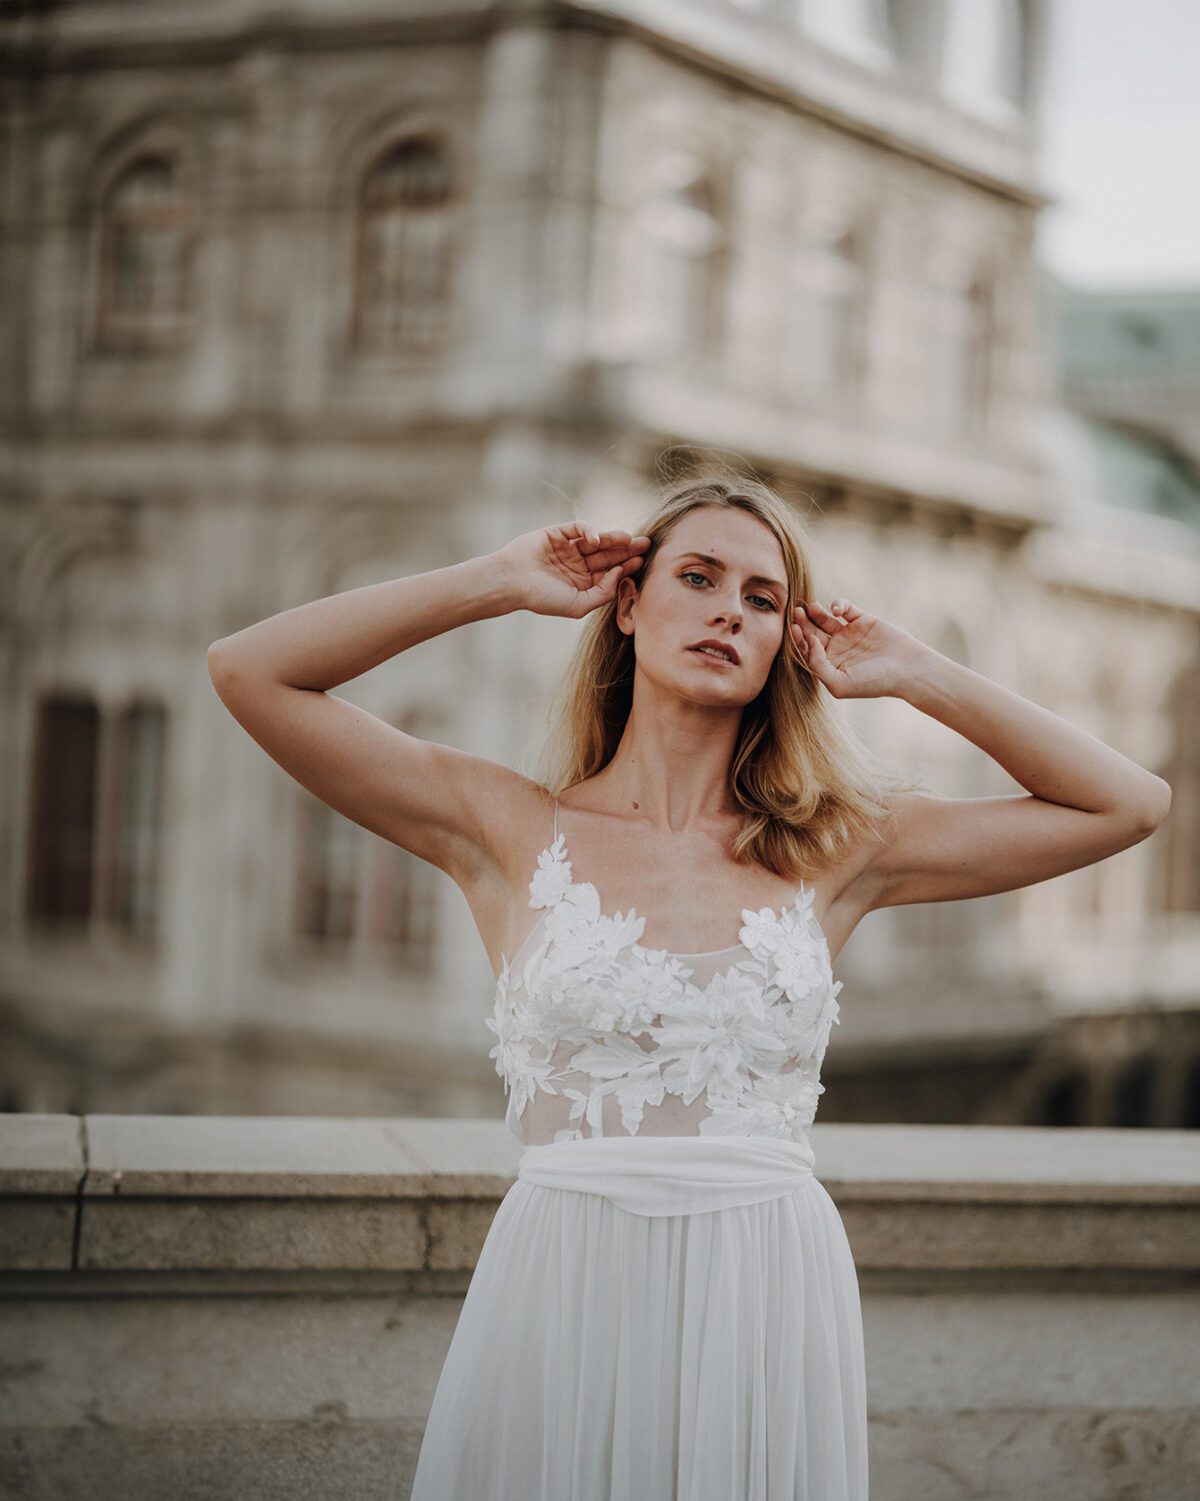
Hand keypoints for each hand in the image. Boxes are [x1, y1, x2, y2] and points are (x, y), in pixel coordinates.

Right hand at [494, 522, 651, 618]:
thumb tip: (620, 574)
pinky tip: (596, 540)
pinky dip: (590, 531)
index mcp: (583, 583)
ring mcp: (568, 548)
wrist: (511, 582)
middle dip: (627, 550)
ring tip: (628, 538)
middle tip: (646, 544)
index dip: (627, 566)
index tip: (641, 563)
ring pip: (597, 541)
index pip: (610, 572)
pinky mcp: (557, 533)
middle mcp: (578, 565)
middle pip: (608, 555)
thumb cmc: (541, 598)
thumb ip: (602, 593)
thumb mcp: (578, 605)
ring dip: (613, 539)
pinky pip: (579, 528)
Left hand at [791, 597, 933, 699]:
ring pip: (825, 619)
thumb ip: (818, 666)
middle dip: (803, 623)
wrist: (907, 669)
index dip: (798, 639)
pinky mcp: (862, 619)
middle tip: (797, 613)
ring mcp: (849, 633)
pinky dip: (838, 604)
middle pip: (813, 632)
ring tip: (811, 607)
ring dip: (816, 612)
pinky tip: (836, 609)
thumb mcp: (840, 684)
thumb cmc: (874, 682)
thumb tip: (808, 642)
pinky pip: (845, 608)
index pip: (807, 650)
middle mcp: (836, 649)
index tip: (794, 629)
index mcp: (829, 665)